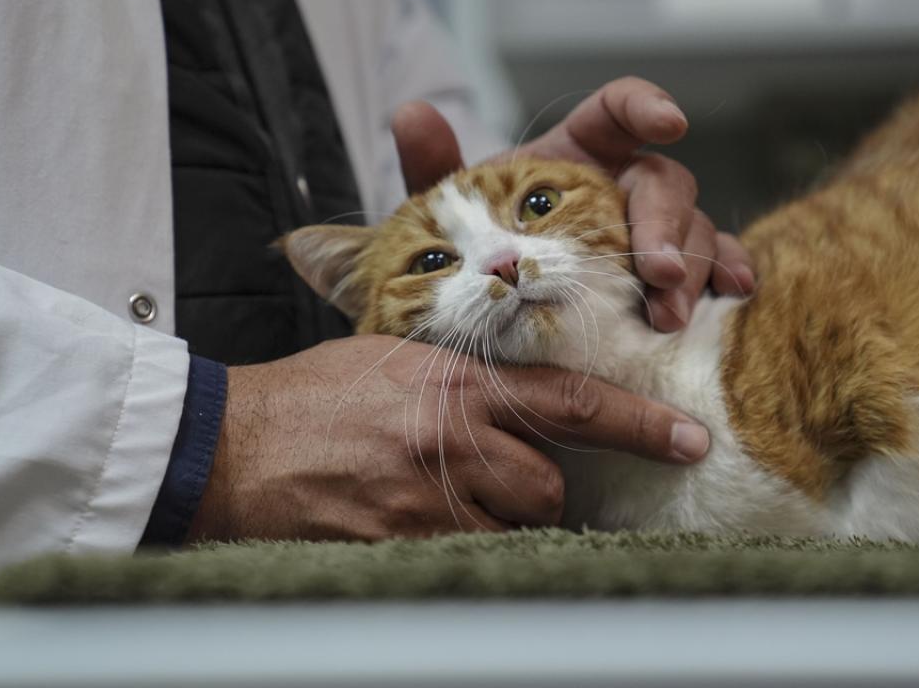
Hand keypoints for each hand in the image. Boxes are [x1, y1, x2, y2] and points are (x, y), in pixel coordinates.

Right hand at [186, 334, 709, 541]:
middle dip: (537, 491)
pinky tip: (420, 528)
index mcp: (455, 383)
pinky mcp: (400, 545)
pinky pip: (467, 559)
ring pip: (514, 527)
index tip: (689, 438)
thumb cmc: (311, 398)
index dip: (639, 422)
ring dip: (500, 524)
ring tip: (446, 503)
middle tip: (494, 481)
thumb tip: (516, 398)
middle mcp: (451, 439)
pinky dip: (461, 549)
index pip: (569, 401)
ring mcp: (426, 499)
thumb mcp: (392, 359)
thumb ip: (461, 378)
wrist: (229, 445)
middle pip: (548, 484)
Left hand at [392, 77, 755, 332]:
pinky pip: (715, 266)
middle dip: (668, 224)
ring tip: (667, 319)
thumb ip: (432, 167)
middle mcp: (620, 189)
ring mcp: (650, 235)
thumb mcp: (447, 217)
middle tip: (657, 272)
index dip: (646, 107)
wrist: (484, 317)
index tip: (668, 123)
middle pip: (665, 182)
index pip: (617, 111)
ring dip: (692, 270)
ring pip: (696, 230)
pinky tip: (732, 298)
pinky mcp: (668, 279)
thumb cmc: (476, 255)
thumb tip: (410, 115)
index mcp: (574, 156)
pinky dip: (730, 275)